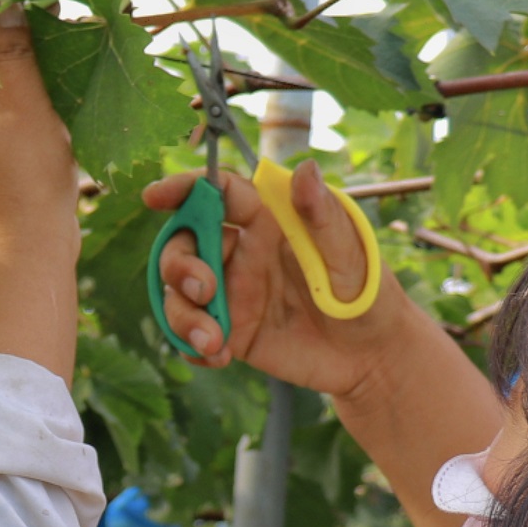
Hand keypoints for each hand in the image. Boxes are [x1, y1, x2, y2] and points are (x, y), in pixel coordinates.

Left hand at [0, 8, 80, 260]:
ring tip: (61, 53)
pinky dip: (23, 97)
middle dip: (15, 41)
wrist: (25, 250)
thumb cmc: (24, 181)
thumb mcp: (25, 108)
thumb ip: (14, 56)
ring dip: (24, 68)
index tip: (35, 2)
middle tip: (56, 23)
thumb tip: (9, 9)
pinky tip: (53, 90)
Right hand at [146, 163, 413, 399]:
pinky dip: (190, 344)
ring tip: (213, 342)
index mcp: (269, 222)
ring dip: (183, 315)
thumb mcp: (352, 253)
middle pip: (184, 243)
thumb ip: (322, 215)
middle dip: (178, 264)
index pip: (217, 195)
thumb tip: (305, 168)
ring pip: (179, 292)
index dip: (182, 189)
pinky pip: (190, 332)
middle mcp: (243, 253)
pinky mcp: (231, 332)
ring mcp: (233, 293)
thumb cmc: (369, 294)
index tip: (155, 197)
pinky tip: (215, 358)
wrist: (372, 357)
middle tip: (203, 290)